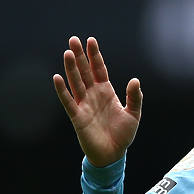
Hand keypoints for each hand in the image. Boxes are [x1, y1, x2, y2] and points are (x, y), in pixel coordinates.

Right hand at [53, 36, 141, 166]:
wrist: (113, 154)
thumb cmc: (123, 134)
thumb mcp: (134, 114)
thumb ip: (135, 97)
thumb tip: (135, 80)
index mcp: (107, 92)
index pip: (99, 70)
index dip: (95, 56)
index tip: (91, 40)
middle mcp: (93, 95)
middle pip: (84, 71)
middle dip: (80, 56)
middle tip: (73, 39)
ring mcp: (84, 105)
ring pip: (76, 82)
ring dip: (71, 68)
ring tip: (68, 52)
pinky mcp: (77, 117)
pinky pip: (68, 101)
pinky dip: (62, 90)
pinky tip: (58, 78)